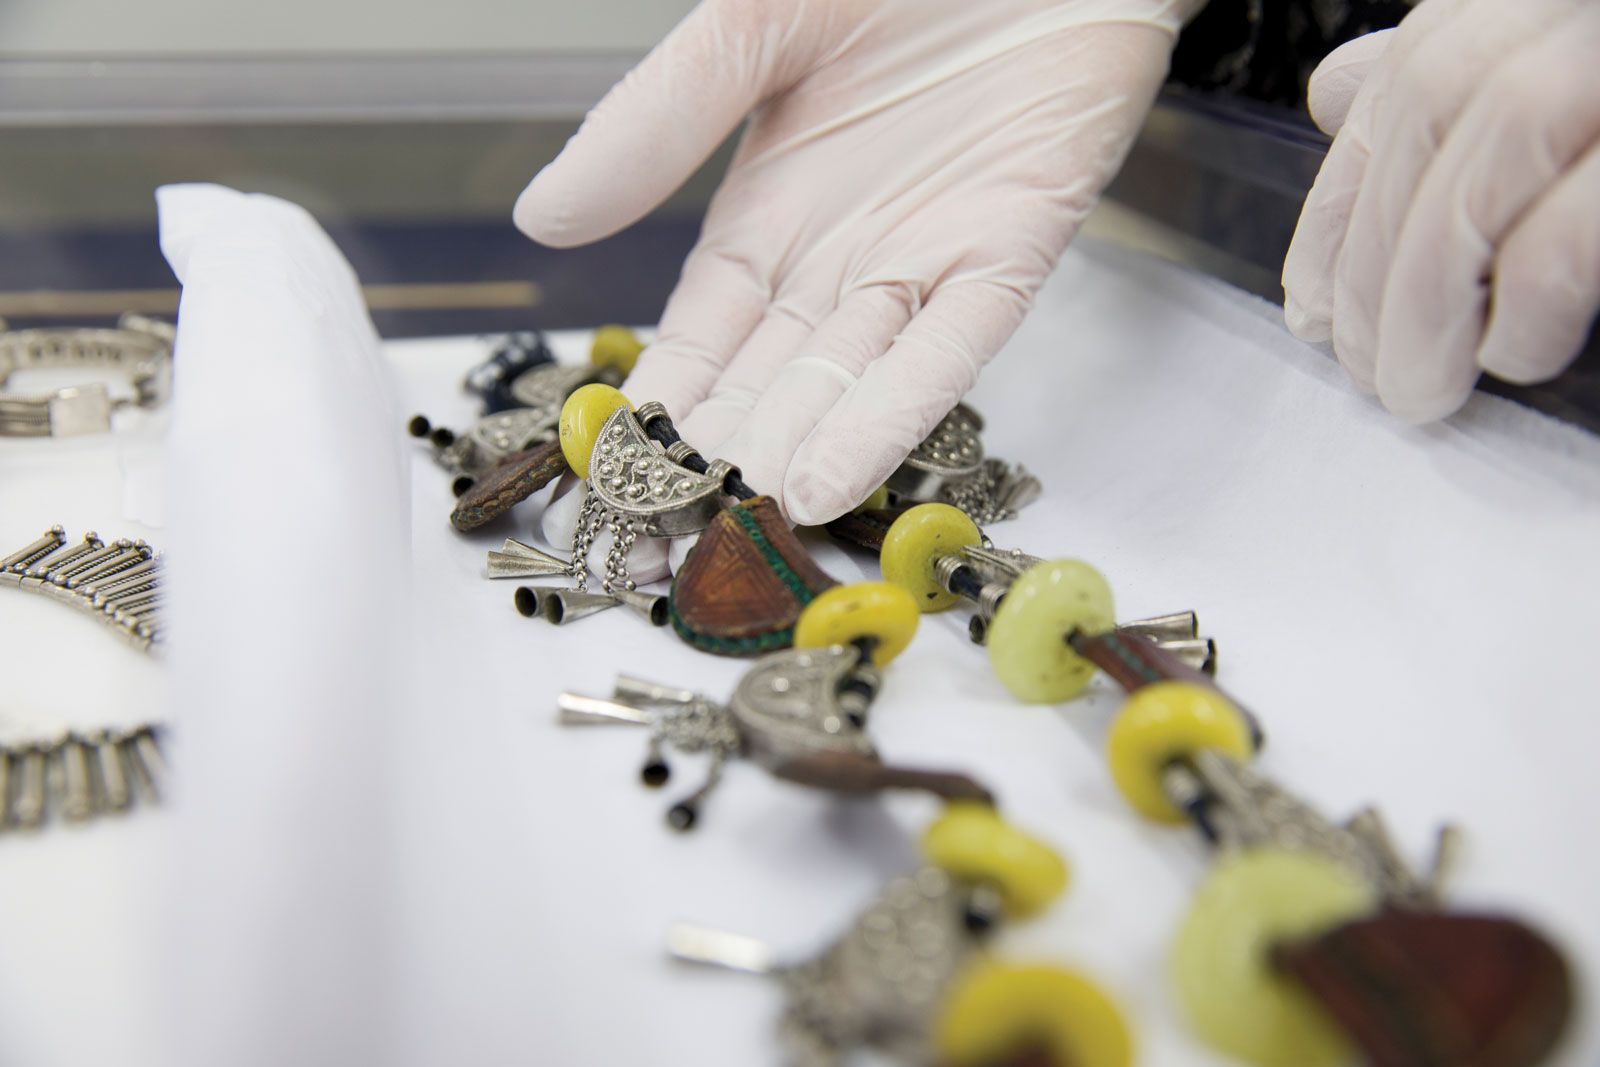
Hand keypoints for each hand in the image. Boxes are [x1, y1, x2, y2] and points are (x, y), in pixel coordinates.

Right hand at [516, 0, 1196, 523]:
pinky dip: (889, 412)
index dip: (657, 410)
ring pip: (847, 382)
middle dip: (719, 462)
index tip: (611, 482)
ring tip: (739, 532)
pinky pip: (944, 348)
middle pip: (768, 381)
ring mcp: (924, 261)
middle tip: (667, 546)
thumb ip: (657, 121)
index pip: (699, 337)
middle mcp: (841, 256)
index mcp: (768, 212)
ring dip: (793, 456)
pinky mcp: (1008, 252)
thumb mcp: (748, 25)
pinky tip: (830, 478)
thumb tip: (542, 219)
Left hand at [1282, 0, 1599, 421]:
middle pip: (1430, 117)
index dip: (1338, 208)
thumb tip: (1335, 93)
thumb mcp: (1550, 83)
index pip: (1404, 86)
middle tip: (1364, 372)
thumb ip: (1450, 90)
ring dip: (1422, 303)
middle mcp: (1570, 9)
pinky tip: (1512, 353)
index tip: (1310, 310)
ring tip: (1418, 389)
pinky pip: (1564, 240)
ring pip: (1476, 177)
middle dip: (1372, 265)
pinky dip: (1524, 308)